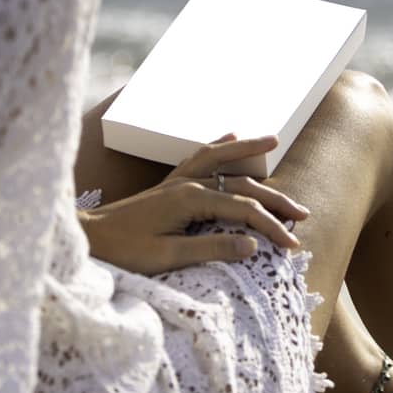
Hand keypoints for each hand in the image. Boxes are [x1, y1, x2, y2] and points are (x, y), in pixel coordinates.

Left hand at [77, 133, 310, 274]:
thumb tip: (252, 245)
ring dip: (248, 150)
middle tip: (303, 213)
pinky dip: (218, 145)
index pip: (244, 210)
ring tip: (273, 140)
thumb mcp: (168, 257)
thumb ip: (211, 248)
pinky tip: (230, 136)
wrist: (89, 239)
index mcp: (191, 200)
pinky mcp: (169, 184)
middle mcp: (187, 183)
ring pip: (222, 159)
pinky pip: (199, 156)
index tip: (293, 245)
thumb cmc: (125, 251)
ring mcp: (177, 180)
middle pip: (241, 184)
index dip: (271, 227)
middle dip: (274, 198)